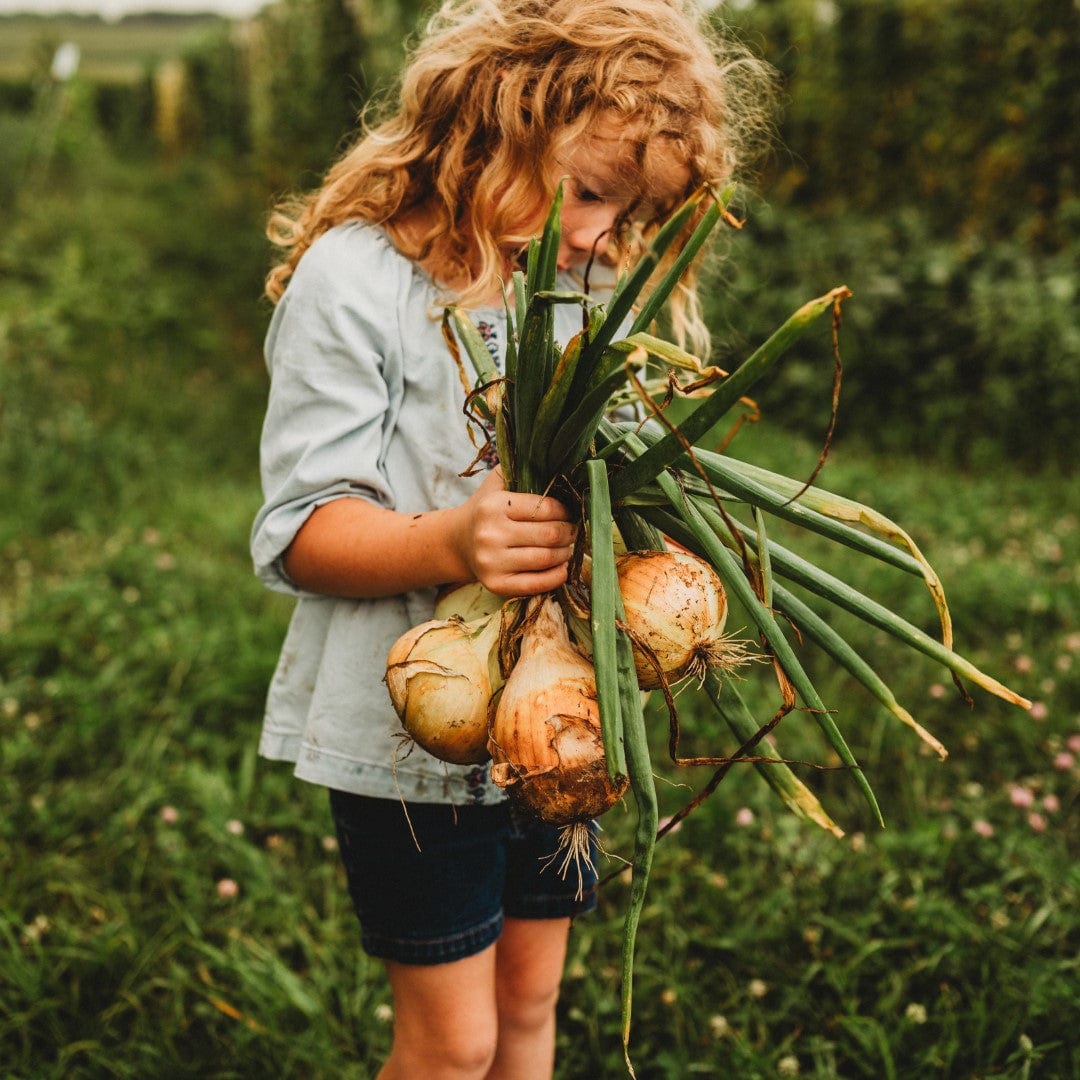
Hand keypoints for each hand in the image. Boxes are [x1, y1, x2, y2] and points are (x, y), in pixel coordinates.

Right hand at [451, 469, 577, 596]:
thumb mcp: (497, 482)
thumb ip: (521, 465)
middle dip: (569, 532)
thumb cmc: (487, 509)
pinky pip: (537, 584)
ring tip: (567, 547)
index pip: (545, 507)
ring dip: (565, 553)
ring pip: (546, 558)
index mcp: (494, 506)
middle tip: (572, 531)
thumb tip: (559, 461)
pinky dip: (557, 576)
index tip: (569, 512)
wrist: (458, 542)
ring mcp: (492, 562)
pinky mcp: (496, 584)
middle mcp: (490, 534)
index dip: (565, 510)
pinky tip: (562, 567)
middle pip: (549, 534)